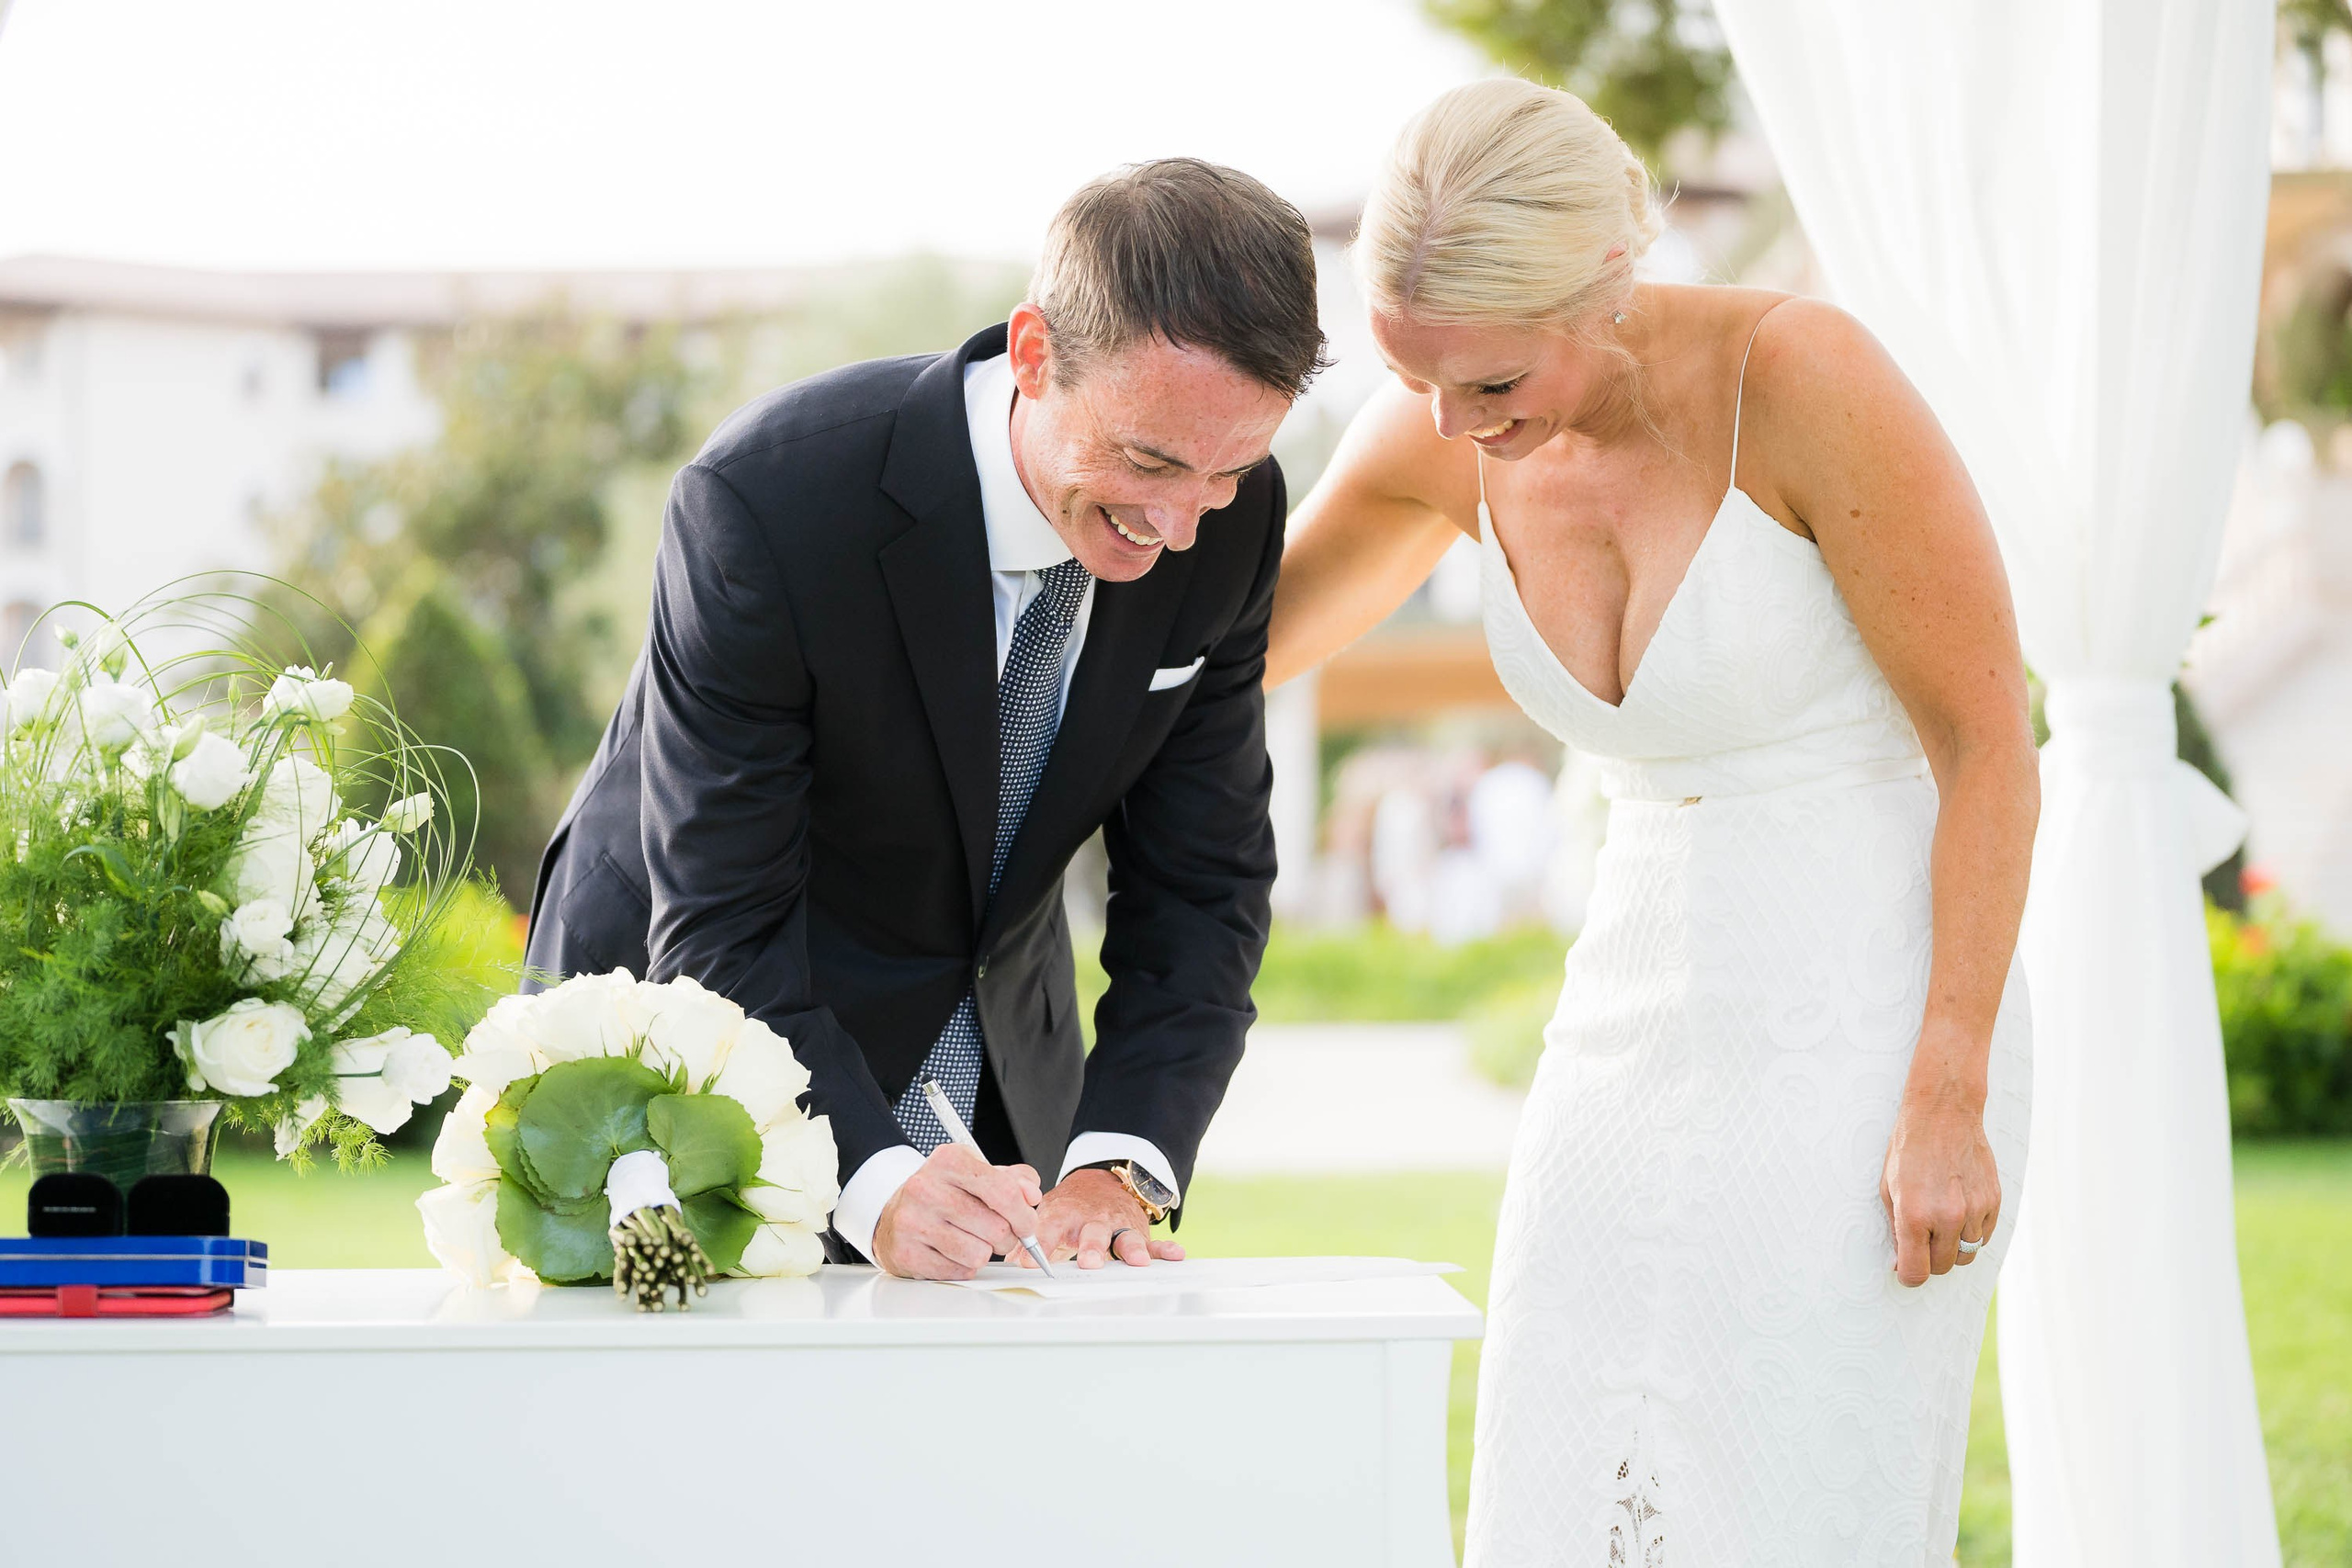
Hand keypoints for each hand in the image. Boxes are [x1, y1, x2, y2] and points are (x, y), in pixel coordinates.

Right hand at [870, 1144, 1041, 1280]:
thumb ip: (1013, 1180)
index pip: (1004, 1192)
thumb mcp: (977, 1172)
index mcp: (948, 1160)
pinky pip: (959, 1271)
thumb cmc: (943, 1192)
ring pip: (979, 1254)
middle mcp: (926, 1188)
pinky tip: (953, 1251)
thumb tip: (1031, 1195)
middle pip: (996, 1228)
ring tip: (971, 1239)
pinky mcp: (906, 1252)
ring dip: (984, 1253)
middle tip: (997, 1233)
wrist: (895, 1213)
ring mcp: (912, 1222)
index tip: (1028, 1225)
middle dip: (1007, 1237)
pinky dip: (964, 1266)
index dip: (1025, 1215)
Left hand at [1026, 1168, 1185, 1269]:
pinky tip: (1176, 1255)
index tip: (1028, 1262)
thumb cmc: (1071, 1208)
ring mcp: (1118, 1225)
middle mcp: (1094, 1219)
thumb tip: (1012, 1260)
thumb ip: (1032, 1237)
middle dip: (1092, 1247)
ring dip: (1131, 1248)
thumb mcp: (1047, 1214)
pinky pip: (1155, 1241)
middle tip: (1088, 1263)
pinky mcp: (1139, 1232)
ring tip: (1137, 1261)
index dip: (1040, 1243)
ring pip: (1126, 1237)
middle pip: (1093, 1233)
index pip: (1051, 1227)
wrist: (1101, 1182)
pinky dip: (1165, 1249)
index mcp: (1066, 1213)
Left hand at [1880, 1075, 2001, 1288]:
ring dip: (1952, 1248)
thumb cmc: (1908, 1149)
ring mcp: (1975, 1210)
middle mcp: (1949, 1217)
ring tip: (1940, 1224)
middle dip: (1929, 1261)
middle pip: (1943, 1267)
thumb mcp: (1889, 1188)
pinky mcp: (1994, 1202)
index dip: (1909, 1276)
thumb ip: (1897, 1228)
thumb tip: (1904, 1261)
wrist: (1943, 1114)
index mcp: (1916, 1215)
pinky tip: (1958, 1212)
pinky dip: (1971, 1234)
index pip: (1917, 1272)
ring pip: (1967, 1255)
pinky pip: (1984, 1237)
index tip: (1906, 1268)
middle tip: (1921, 1241)